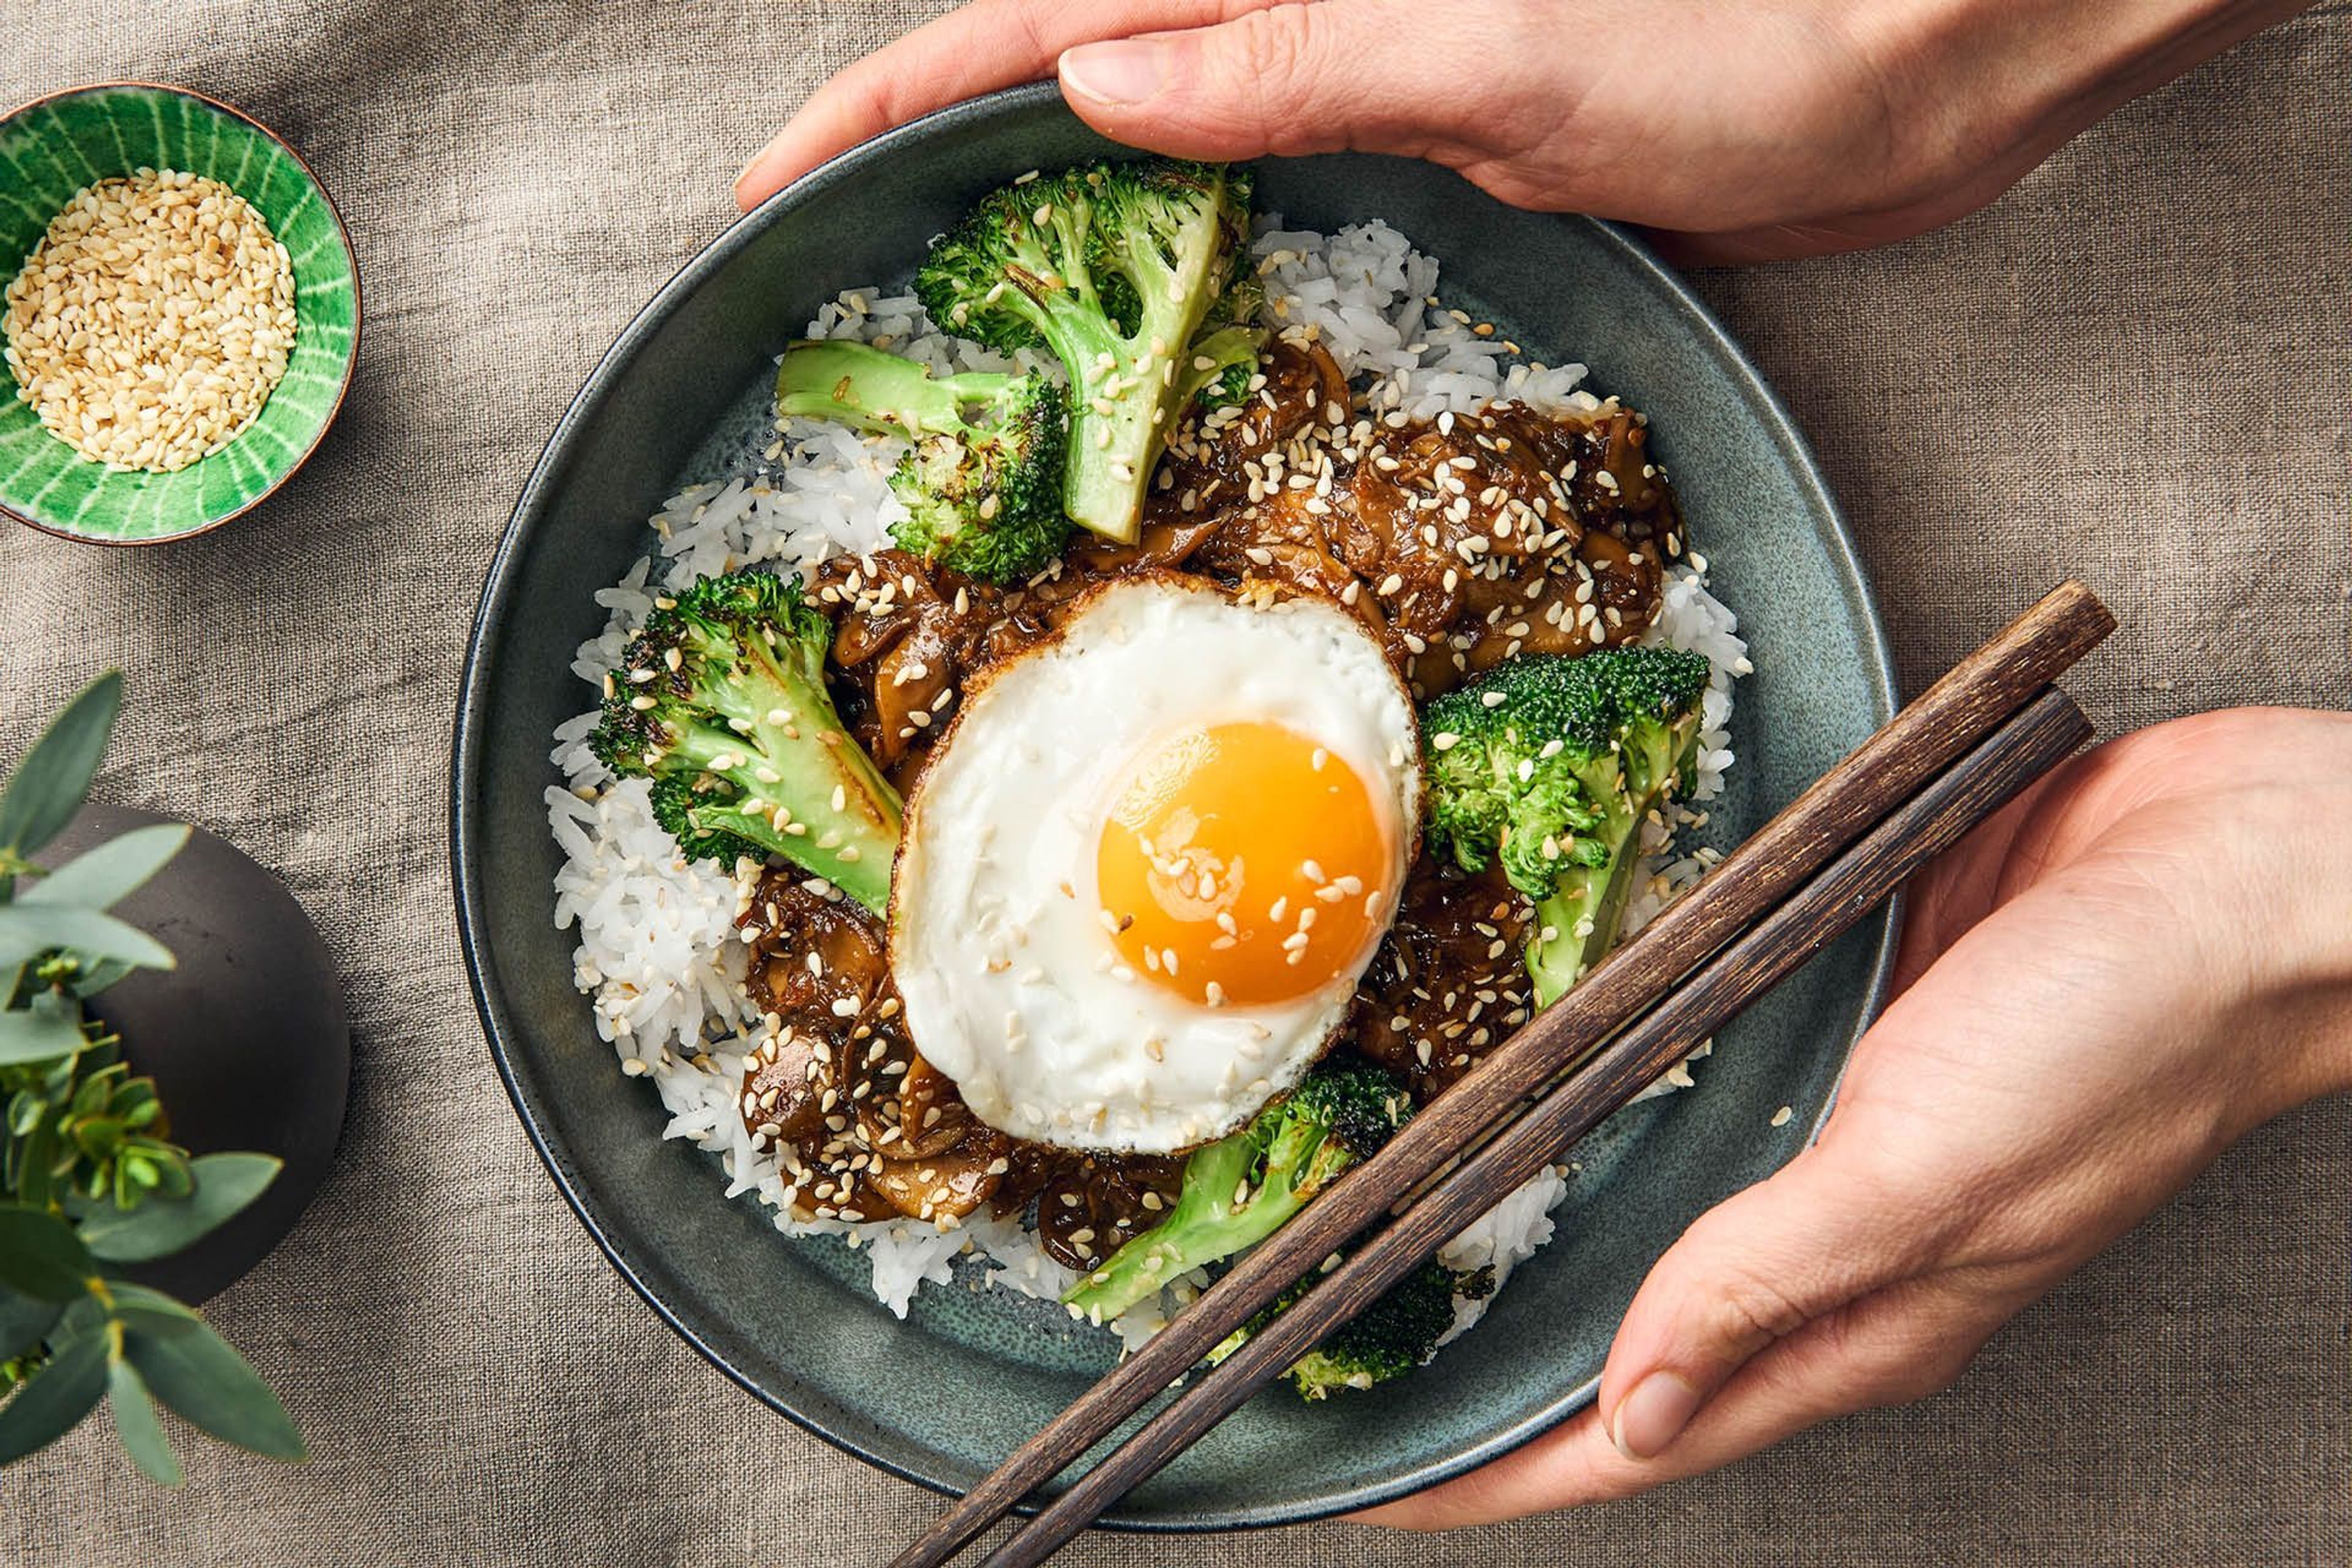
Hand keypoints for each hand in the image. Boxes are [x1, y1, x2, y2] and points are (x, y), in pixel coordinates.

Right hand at [733, 0, 2310, 261]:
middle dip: (931, 154)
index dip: (895, 94)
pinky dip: (1177, 246)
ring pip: (1153, 139)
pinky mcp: (1427, 140)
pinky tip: (1137, 315)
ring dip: (1041, 214)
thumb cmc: (1755, 31)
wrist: (1918, 58)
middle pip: (1065, 70)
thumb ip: (1296, 57)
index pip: (1039, 19)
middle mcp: (1308, 15)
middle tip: (830, 270)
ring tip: (938, 311)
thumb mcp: (1502, 52)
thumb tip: (1097, 84)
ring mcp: (1364, 77)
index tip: (779, 179)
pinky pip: (1258, 187)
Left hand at [1359, 706, 2351, 1526]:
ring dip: (1528, 1216)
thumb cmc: (2122, 1037)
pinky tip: (1523, 1049)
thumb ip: (1767, 1284)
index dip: (1496, 1467)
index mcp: (1859, 1315)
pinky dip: (1600, 1079)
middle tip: (1343, 1344)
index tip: (1370, 1481)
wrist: (2242, 874)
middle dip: (1483, 1354)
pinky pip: (1688, 1073)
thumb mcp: (1928, 1178)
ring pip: (1644, 1197)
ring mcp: (1826, 1124)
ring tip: (1391, 1214)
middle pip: (1620, 1328)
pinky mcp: (1830, 1019)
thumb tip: (1633, 1406)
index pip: (1637, 1430)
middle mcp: (1831, 1236)